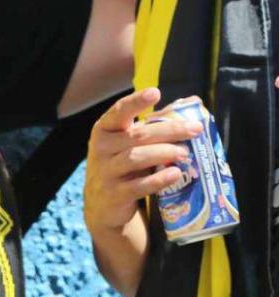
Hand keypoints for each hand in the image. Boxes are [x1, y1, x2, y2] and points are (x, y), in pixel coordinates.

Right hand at [83, 87, 196, 233]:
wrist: (102, 204)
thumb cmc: (122, 164)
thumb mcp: (130, 142)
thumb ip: (157, 123)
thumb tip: (193, 102)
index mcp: (105, 129)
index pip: (120, 111)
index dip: (137, 101)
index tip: (155, 92)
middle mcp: (101, 147)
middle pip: (137, 135)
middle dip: (169, 130)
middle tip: (195, 129)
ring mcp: (106, 171)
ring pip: (136, 157)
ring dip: (164, 153)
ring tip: (185, 153)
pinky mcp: (115, 193)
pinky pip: (138, 185)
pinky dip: (158, 179)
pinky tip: (175, 174)